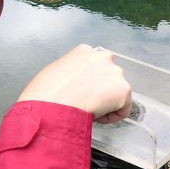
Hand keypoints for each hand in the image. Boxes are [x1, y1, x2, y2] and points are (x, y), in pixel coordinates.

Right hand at [17, 45, 131, 120]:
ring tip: (88, 109)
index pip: (95, 67)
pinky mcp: (123, 90)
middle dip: (100, 91)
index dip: (88, 83)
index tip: (81, 93)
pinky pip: (122, 110)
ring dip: (106, 103)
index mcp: (84, 51)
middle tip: (85, 103)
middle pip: (109, 77)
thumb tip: (74, 86)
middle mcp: (103, 57)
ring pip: (116, 93)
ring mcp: (115, 72)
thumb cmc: (46, 93)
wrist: (53, 104)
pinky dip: (111, 117)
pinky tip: (96, 116)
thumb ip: (70, 73)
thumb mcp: (54, 73)